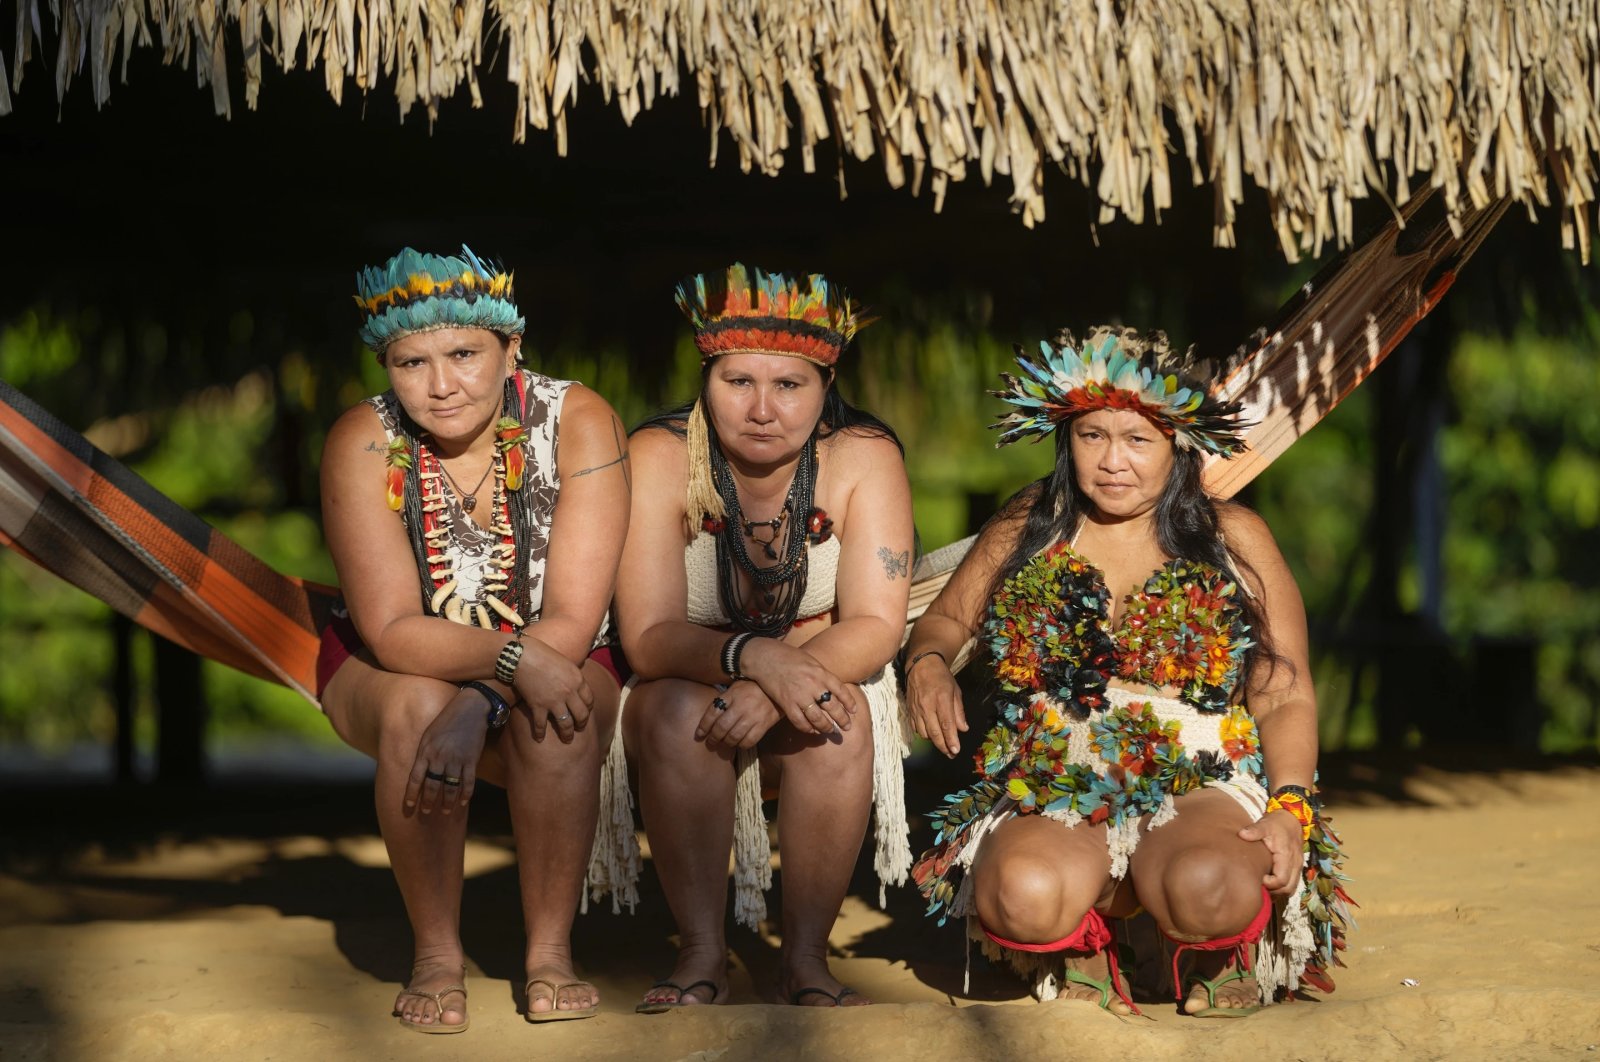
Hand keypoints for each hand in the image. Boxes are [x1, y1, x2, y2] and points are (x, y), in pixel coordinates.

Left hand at [403, 689, 488, 814]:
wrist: (470, 709)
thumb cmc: (447, 720)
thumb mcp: (429, 734)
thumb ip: (424, 753)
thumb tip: (419, 771)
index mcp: (426, 751)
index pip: (415, 778)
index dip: (412, 794)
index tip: (409, 806)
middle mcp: (440, 757)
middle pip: (432, 786)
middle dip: (429, 801)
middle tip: (426, 812)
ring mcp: (456, 759)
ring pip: (450, 787)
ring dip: (447, 802)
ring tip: (444, 811)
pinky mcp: (471, 759)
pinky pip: (468, 782)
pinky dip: (466, 794)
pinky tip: (463, 802)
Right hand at [511, 636, 594, 743]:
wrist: (523, 656)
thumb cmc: (543, 655)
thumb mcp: (566, 663)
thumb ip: (573, 677)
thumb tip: (577, 686)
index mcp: (578, 680)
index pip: (589, 700)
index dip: (588, 709)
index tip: (585, 713)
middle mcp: (569, 692)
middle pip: (581, 715)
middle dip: (581, 724)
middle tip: (579, 729)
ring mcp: (554, 701)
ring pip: (566, 724)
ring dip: (567, 734)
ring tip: (567, 740)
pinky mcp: (538, 706)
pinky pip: (542, 725)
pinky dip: (540, 733)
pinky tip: (540, 738)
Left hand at [694, 680, 781, 750]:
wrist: (779, 688)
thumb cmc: (755, 687)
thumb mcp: (737, 687)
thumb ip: (725, 699)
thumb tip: (709, 718)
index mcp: (733, 693)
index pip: (713, 711)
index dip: (703, 726)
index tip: (699, 735)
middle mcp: (742, 704)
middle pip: (721, 726)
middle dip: (713, 737)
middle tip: (710, 742)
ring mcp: (754, 715)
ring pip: (734, 736)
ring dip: (726, 743)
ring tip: (724, 743)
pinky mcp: (764, 724)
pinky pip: (749, 740)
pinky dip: (741, 745)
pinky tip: (739, 743)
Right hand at [737, 637, 858, 734]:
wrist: (764, 657)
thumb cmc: (788, 657)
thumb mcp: (810, 661)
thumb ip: (821, 675)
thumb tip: (832, 689)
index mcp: (820, 672)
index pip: (841, 690)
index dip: (849, 702)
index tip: (853, 711)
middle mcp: (812, 684)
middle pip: (832, 707)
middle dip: (842, 719)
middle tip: (847, 727)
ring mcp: (799, 695)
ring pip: (818, 718)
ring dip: (826, 726)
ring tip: (831, 730)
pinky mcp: (786, 703)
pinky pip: (800, 721)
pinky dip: (807, 728)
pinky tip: (812, 730)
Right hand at [905, 651, 966, 756]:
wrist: (921, 664)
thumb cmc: (941, 677)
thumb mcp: (955, 690)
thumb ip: (959, 711)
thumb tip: (963, 729)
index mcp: (941, 699)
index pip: (946, 724)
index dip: (951, 739)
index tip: (955, 750)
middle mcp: (927, 705)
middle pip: (934, 732)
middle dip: (943, 746)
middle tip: (950, 754)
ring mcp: (916, 708)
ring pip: (924, 733)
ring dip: (933, 740)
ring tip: (942, 742)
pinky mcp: (909, 709)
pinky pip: (915, 728)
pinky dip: (923, 733)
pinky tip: (930, 733)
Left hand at [1238, 809, 1304, 895]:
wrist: (1291, 819)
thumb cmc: (1276, 823)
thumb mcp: (1265, 824)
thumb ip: (1254, 830)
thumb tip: (1242, 834)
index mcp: (1287, 856)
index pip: (1281, 880)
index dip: (1269, 883)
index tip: (1258, 877)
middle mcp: (1295, 864)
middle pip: (1288, 888)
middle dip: (1273, 891)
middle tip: (1259, 885)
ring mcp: (1297, 867)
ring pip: (1291, 888)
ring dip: (1278, 891)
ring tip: (1264, 886)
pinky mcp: (1296, 868)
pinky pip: (1292, 884)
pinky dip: (1282, 888)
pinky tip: (1271, 884)